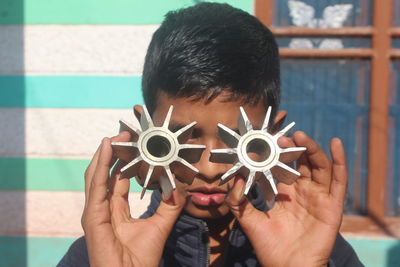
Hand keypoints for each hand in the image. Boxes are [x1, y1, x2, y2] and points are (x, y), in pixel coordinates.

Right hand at [81, 132, 185, 266]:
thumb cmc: (141, 260)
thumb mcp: (160, 225)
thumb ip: (169, 205)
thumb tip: (179, 188)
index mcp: (115, 211)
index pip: (116, 179)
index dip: (122, 161)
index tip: (132, 144)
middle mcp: (102, 208)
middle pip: (105, 173)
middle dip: (112, 153)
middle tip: (123, 134)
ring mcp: (95, 212)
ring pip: (97, 175)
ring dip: (105, 153)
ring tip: (115, 136)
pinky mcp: (93, 216)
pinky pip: (97, 184)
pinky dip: (101, 164)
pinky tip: (106, 147)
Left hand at [225, 131, 347, 266]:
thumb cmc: (269, 246)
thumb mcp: (248, 220)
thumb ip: (237, 200)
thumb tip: (235, 178)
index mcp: (285, 192)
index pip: (283, 166)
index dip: (277, 153)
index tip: (267, 139)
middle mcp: (303, 191)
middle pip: (302, 162)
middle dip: (293, 148)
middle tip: (282, 138)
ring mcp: (319, 197)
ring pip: (319, 166)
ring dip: (312, 149)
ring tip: (300, 136)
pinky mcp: (332, 205)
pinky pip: (339, 180)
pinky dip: (340, 161)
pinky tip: (335, 144)